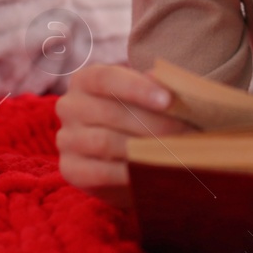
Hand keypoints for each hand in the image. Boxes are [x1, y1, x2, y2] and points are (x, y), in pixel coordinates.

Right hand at [55, 63, 196, 209]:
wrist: (123, 159)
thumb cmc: (139, 118)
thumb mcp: (147, 98)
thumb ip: (157, 88)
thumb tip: (172, 86)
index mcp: (86, 80)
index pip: (107, 78)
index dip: (138, 88)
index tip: (169, 100)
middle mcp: (69, 106)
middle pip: (111, 113)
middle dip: (153, 124)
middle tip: (186, 133)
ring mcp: (66, 138)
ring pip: (105, 142)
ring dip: (143, 149)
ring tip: (174, 153)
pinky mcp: (69, 169)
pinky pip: (98, 172)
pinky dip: (127, 174)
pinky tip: (150, 173)